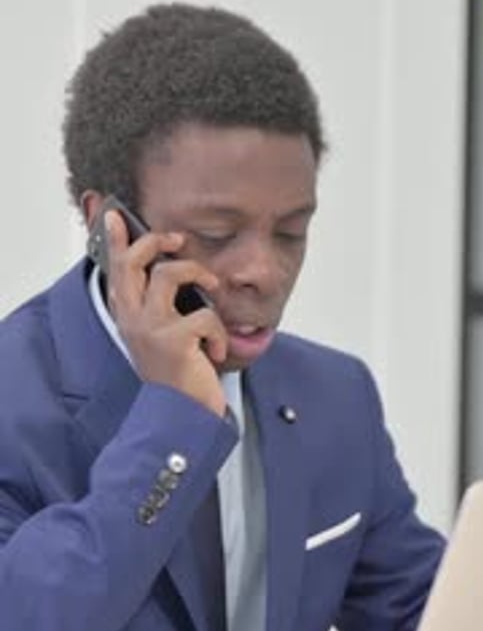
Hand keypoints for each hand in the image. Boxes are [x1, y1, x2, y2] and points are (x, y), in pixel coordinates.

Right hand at [104, 210, 227, 416]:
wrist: (180, 416)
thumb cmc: (177, 374)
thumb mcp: (162, 337)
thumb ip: (162, 307)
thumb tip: (174, 272)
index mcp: (128, 316)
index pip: (116, 270)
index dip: (116, 241)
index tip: (115, 214)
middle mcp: (133, 319)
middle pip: (136, 261)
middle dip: (157, 241)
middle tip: (179, 240)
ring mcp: (150, 328)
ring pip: (171, 274)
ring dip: (200, 275)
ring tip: (212, 289)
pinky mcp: (173, 341)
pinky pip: (205, 315)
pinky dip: (219, 334)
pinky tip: (216, 352)